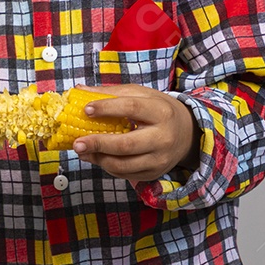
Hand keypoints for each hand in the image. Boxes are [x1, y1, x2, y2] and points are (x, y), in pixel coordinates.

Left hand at [71, 83, 201, 185]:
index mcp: (161, 112)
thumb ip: (112, 92)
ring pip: (124, 165)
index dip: (107, 108)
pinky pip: (126, 174)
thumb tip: (79, 89)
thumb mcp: (142, 95)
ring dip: (98, 159)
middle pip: (126, 144)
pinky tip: (96, 157)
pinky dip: (107, 167)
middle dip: (98, 144)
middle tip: (77, 143)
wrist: (187, 133)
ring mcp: (159, 159)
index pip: (131, 108)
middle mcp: (163, 137)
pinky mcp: (154, 173)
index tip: (86, 109)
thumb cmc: (159, 110)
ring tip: (82, 151)